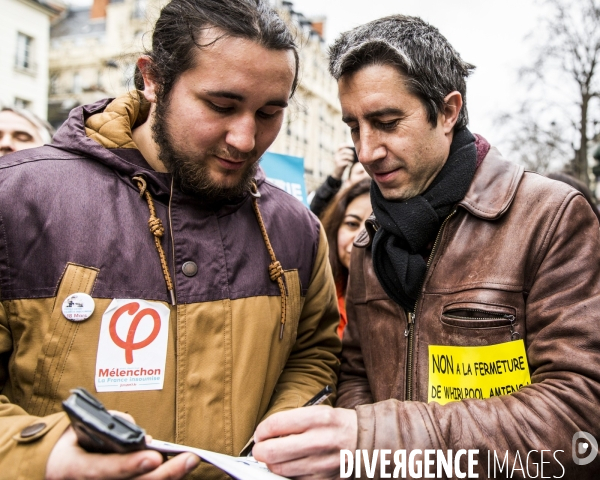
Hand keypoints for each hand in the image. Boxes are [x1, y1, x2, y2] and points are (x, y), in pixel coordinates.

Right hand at [45, 413, 199, 479]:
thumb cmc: (72, 443)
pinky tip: (178, 471)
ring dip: (168, 478)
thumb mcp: (82, 427)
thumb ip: (113, 427)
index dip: (130, 465)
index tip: (154, 457)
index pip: (104, 469)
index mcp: (72, 469)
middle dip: (164, 474)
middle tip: (190, 459)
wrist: (53, 467)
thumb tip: (144, 439)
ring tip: (189, 462)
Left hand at [252, 406, 356, 479]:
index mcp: (317, 418)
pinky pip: (293, 479)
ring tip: (273, 456)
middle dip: (260, 450)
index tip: (260, 433)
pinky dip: (286, 473)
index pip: (276, 424)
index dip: (261, 430)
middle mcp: (319, 440)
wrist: (366, 442)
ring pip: (279, 468)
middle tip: (260, 447)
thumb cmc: (337, 424)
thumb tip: (265, 433)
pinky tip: (288, 465)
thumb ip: (293, 421)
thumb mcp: (318, 412)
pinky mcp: (323, 479)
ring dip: (271, 463)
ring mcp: (321, 463)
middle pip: (273, 451)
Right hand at [331, 146, 355, 179]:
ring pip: (346, 156)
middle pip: (344, 151)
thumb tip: (355, 150)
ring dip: (351, 158)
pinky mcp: (339, 164)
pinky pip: (346, 162)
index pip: (340, 146)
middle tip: (353, 155)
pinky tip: (350, 163)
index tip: (350, 146)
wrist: (338, 172)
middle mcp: (336, 155)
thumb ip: (347, 153)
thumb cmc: (343, 163)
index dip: (345, 145)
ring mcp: (337, 160)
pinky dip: (350, 162)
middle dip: (350, 152)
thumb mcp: (343, 157)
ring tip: (352, 160)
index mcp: (337, 153)